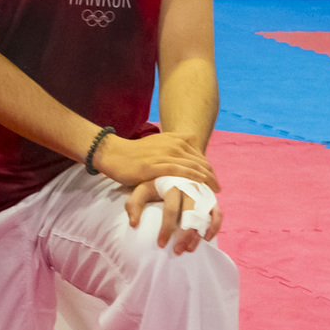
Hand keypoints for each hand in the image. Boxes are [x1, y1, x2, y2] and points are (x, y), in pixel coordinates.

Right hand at [94, 129, 208, 191]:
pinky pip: (180, 172)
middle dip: (211, 175)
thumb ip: (170, 151)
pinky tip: (200, 185)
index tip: (213, 179)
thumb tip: (183, 162)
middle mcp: (171, 144)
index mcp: (173, 139)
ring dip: (207, 179)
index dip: (208, 167)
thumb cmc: (133, 154)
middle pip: (199, 160)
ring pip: (193, 166)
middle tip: (217, 188)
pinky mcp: (155, 165)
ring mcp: (164, 154)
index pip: (198, 154)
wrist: (112, 153)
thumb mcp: (155, 146)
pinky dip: (193, 178)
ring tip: (214, 190)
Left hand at [124, 166, 222, 253]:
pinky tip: (206, 239)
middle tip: (177, 251)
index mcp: (172, 184)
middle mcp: (191, 188)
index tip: (160, 244)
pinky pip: (218, 214)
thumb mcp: (141, 188)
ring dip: (199, 234)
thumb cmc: (155, 183)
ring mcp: (202, 193)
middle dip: (185, 235)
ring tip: (189, 249)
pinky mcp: (211, 199)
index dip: (166, 228)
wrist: (174, 169)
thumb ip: (134, 203)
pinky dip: (214, 226)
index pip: (171, 209)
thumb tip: (133, 224)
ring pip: (205, 216)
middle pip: (190, 214)